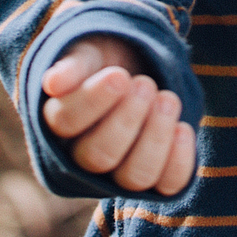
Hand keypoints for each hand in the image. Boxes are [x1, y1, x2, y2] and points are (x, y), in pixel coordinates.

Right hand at [40, 34, 196, 194]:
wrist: (134, 66)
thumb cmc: (105, 60)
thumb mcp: (89, 52)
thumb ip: (74, 65)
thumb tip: (53, 82)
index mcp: (58, 123)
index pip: (65, 122)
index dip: (93, 100)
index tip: (119, 75)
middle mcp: (82, 157)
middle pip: (97, 156)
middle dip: (127, 119)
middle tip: (145, 84)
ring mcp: (118, 173)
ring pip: (133, 176)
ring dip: (155, 138)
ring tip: (167, 99)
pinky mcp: (154, 179)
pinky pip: (167, 184)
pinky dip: (178, 161)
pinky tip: (183, 128)